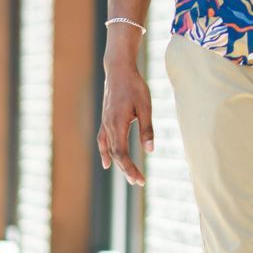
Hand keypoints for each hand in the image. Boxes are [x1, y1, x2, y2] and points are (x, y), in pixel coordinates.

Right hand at [96, 58, 153, 185]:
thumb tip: (150, 150)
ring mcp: (105, 123)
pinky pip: (102, 141)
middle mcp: (108, 127)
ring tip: (128, 176)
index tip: (139, 180)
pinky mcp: (105, 119)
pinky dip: (105, 154)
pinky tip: (107, 163)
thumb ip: (147, 129)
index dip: (129, 169)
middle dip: (126, 170)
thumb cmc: (134, 86)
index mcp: (118, 125)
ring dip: (118, 164)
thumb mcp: (145, 106)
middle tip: (138, 182)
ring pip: (109, 149)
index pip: (122, 154)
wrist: (118, 70)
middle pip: (115, 155)